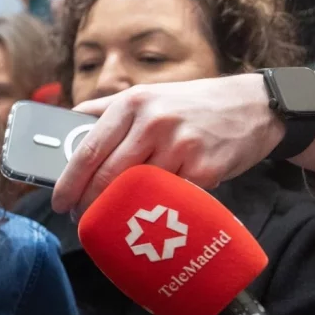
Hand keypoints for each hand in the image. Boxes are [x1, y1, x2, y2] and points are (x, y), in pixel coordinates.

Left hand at [52, 74, 282, 215]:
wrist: (255, 107)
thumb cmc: (192, 105)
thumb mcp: (148, 95)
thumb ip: (106, 109)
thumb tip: (67, 122)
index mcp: (132, 104)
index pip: (89, 149)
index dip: (69, 181)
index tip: (59, 201)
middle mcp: (154, 122)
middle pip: (108, 176)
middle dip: (90, 203)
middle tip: (83, 218)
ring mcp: (181, 146)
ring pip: (137, 191)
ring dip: (121, 212)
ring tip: (113, 219)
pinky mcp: (205, 169)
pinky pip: (171, 199)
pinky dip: (159, 209)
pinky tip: (153, 213)